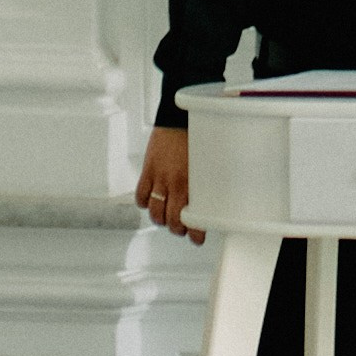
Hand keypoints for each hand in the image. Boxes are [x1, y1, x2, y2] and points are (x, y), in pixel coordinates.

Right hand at [136, 125, 202, 241]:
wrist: (180, 117)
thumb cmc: (198, 137)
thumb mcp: (209, 162)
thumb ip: (209, 181)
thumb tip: (215, 197)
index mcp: (194, 183)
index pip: (193, 218)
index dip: (194, 234)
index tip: (196, 239)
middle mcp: (175, 183)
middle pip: (171, 220)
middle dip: (176, 228)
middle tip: (181, 228)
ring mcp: (159, 178)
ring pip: (154, 212)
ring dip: (160, 218)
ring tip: (165, 216)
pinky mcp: (148, 170)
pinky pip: (140, 195)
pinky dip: (144, 202)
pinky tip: (151, 200)